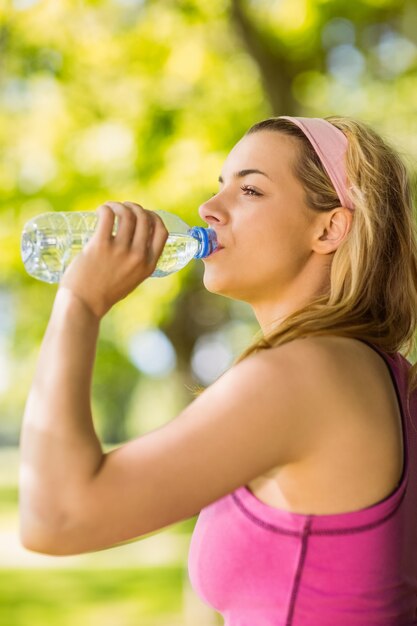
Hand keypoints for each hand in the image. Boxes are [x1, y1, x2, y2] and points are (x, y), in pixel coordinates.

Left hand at [59, 201, 168, 319]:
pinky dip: (105, 208)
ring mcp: (120, 251)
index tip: (143, 214)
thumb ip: (136, 264)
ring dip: (119, 205)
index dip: (154, 217)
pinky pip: (108, 216)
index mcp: (149, 265)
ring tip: (110, 208)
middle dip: (134, 207)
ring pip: (127, 214)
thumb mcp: (130, 280)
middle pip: (144, 218)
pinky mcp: (100, 245)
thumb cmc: (103, 294)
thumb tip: (132, 243)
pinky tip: (101, 210)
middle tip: (122, 209)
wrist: (83, 305)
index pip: (162, 232)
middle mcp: (138, 256)